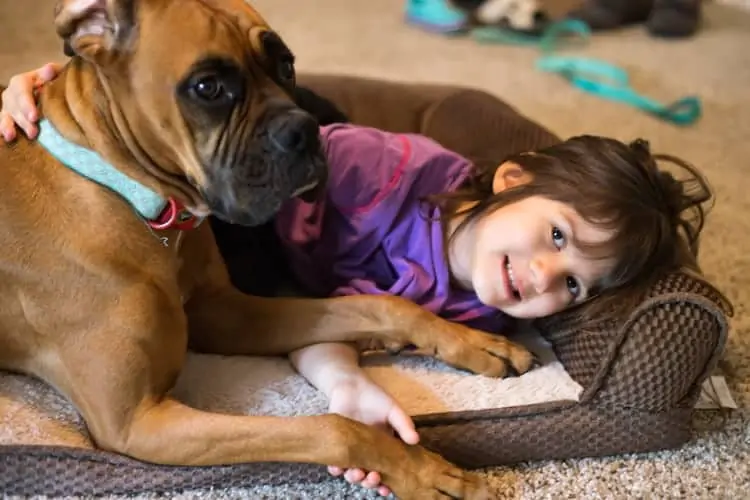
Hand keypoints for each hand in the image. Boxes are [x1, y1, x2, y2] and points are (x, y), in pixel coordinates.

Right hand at [1, 62, 61, 141]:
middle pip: (14, 106)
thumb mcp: (54, 74)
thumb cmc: (53, 81)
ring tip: (12, 136)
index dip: (26, 104)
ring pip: (7, 116)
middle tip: (33, 132)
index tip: (34, 116)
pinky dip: (3, 129)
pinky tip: (6, 137)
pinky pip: (2, 122)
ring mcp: (8, 106)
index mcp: (21, 81)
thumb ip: (51, 73)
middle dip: (22, 120)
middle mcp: (12, 93)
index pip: (21, 90)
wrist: (50, 89)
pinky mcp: (7, 116)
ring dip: (10, 127)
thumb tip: (50, 69)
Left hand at [327, 375, 418, 496]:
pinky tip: (338, 468)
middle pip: (369, 476)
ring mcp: (352, 450)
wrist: (352, 386)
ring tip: (357, 474)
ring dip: (355, 478)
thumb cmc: (376, 398)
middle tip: (373, 478)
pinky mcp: (337, 445)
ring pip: (352, 473)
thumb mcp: (393, 410)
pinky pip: (335, 463)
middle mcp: (368, 453)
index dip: (387, 484)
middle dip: (371, 483)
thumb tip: (416, 440)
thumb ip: (403, 424)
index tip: (388, 490)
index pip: (387, 471)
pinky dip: (336, 468)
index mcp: (384, 449)